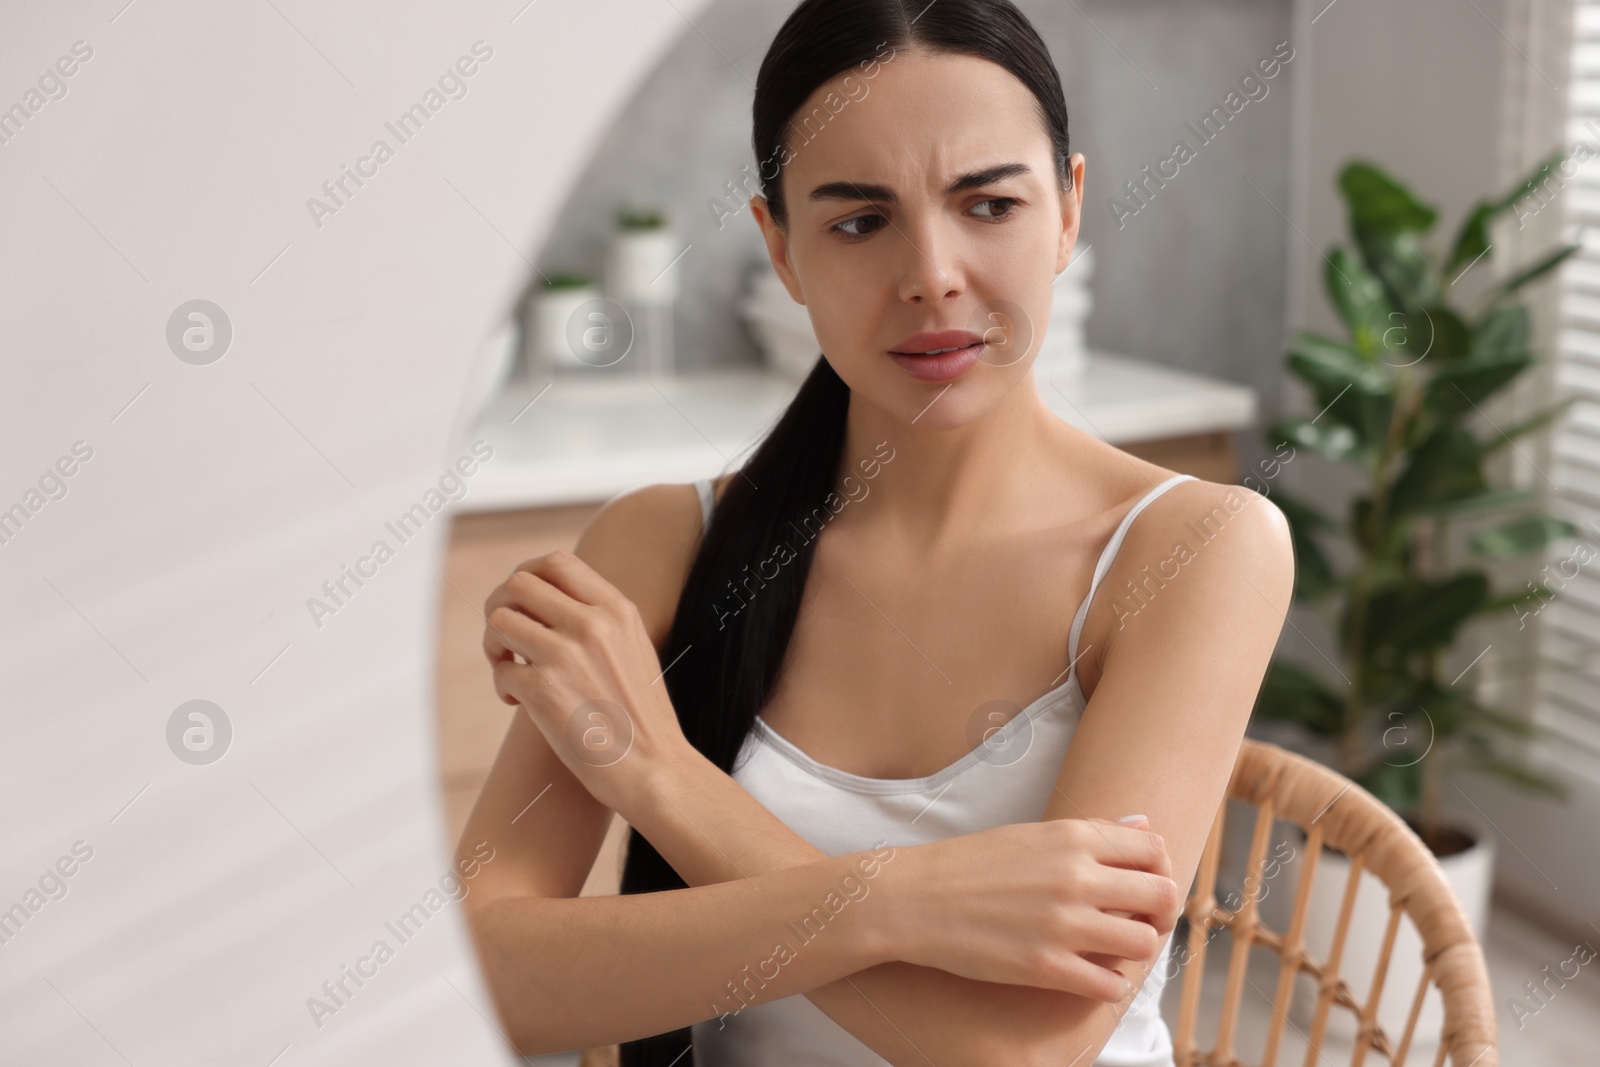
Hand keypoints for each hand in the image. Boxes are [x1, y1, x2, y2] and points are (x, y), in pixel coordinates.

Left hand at [480, 549, 688, 814]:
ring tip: (509, 669)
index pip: (556, 562)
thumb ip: (600, 620)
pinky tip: (519, 704)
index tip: (524, 604)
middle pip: (518, 583)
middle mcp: (592, 624)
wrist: (654, 768)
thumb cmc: (642, 717)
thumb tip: (550, 599)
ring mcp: (566, 655)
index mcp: (617, 610)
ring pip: (499, 620)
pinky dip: (503, 687)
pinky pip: (502, 671)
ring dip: (494, 645)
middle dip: (501, 606)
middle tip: (507, 638)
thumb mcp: (634, 649)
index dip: (528, 575)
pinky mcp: (543, 690)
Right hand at [879, 817, 1179, 1000]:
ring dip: (1136, 949)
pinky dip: (1109, 985)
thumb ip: (1093, 832)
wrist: (914, 899)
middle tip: (1141, 921)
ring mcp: (1063, 924)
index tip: (1144, 884)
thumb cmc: (971, 864)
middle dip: (1159, 912)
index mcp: (1072, 838)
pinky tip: (1090, 976)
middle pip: (1161, 896)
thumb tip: (1143, 824)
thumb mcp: (1033, 833)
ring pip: (1143, 943)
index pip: (1153, 849)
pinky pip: (1110, 985)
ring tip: (1113, 949)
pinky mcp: (1046, 967)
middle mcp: (1075, 877)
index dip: (1158, 870)